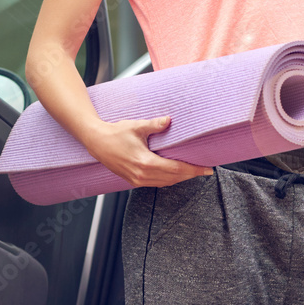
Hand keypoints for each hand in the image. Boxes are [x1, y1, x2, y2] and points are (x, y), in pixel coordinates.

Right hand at [83, 116, 214, 188]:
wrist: (96, 142)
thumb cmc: (115, 133)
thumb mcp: (137, 126)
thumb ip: (155, 125)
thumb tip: (169, 120)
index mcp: (145, 163)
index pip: (176, 169)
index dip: (194, 170)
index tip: (207, 170)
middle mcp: (142, 175)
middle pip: (173, 179)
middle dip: (190, 175)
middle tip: (205, 170)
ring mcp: (137, 180)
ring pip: (165, 183)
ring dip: (180, 178)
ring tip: (192, 171)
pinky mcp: (133, 180)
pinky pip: (156, 183)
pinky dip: (168, 180)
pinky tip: (174, 173)